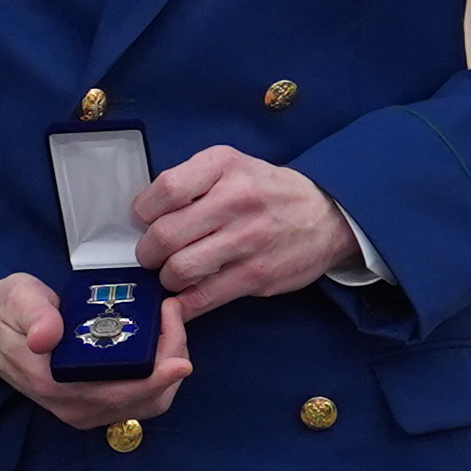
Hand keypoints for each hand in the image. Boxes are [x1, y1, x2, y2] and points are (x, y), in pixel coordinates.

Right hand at [0, 272, 192, 429]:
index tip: (177, 348)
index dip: (157, 376)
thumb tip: (47, 336)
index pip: (120, 393)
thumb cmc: (7, 313)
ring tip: (169, 322)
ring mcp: (87, 410)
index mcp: (56, 386)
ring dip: (169, 367)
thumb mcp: (17, 301)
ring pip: (149, 403)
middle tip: (172, 315)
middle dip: (171, 360)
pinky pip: (141, 398)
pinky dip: (159, 372)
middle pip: (146, 401)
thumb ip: (35, 316)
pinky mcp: (95, 403)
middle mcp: (75, 407)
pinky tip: (159, 339)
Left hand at [131, 146, 357, 319]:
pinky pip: (203, 297)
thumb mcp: (233, 166)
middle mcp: (236, 200)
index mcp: (224, 166)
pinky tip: (181, 299)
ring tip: (173, 272)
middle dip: (148, 252)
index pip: (166, 189)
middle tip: (153, 254)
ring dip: (166, 277)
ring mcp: (247, 240)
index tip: (144, 220)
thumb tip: (146, 213)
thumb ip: (192, 181)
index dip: (144, 210)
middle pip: (166, 234)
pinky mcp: (256, 275)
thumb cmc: (269, 191)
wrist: (327, 216)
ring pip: (180, 270)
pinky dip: (184, 304)